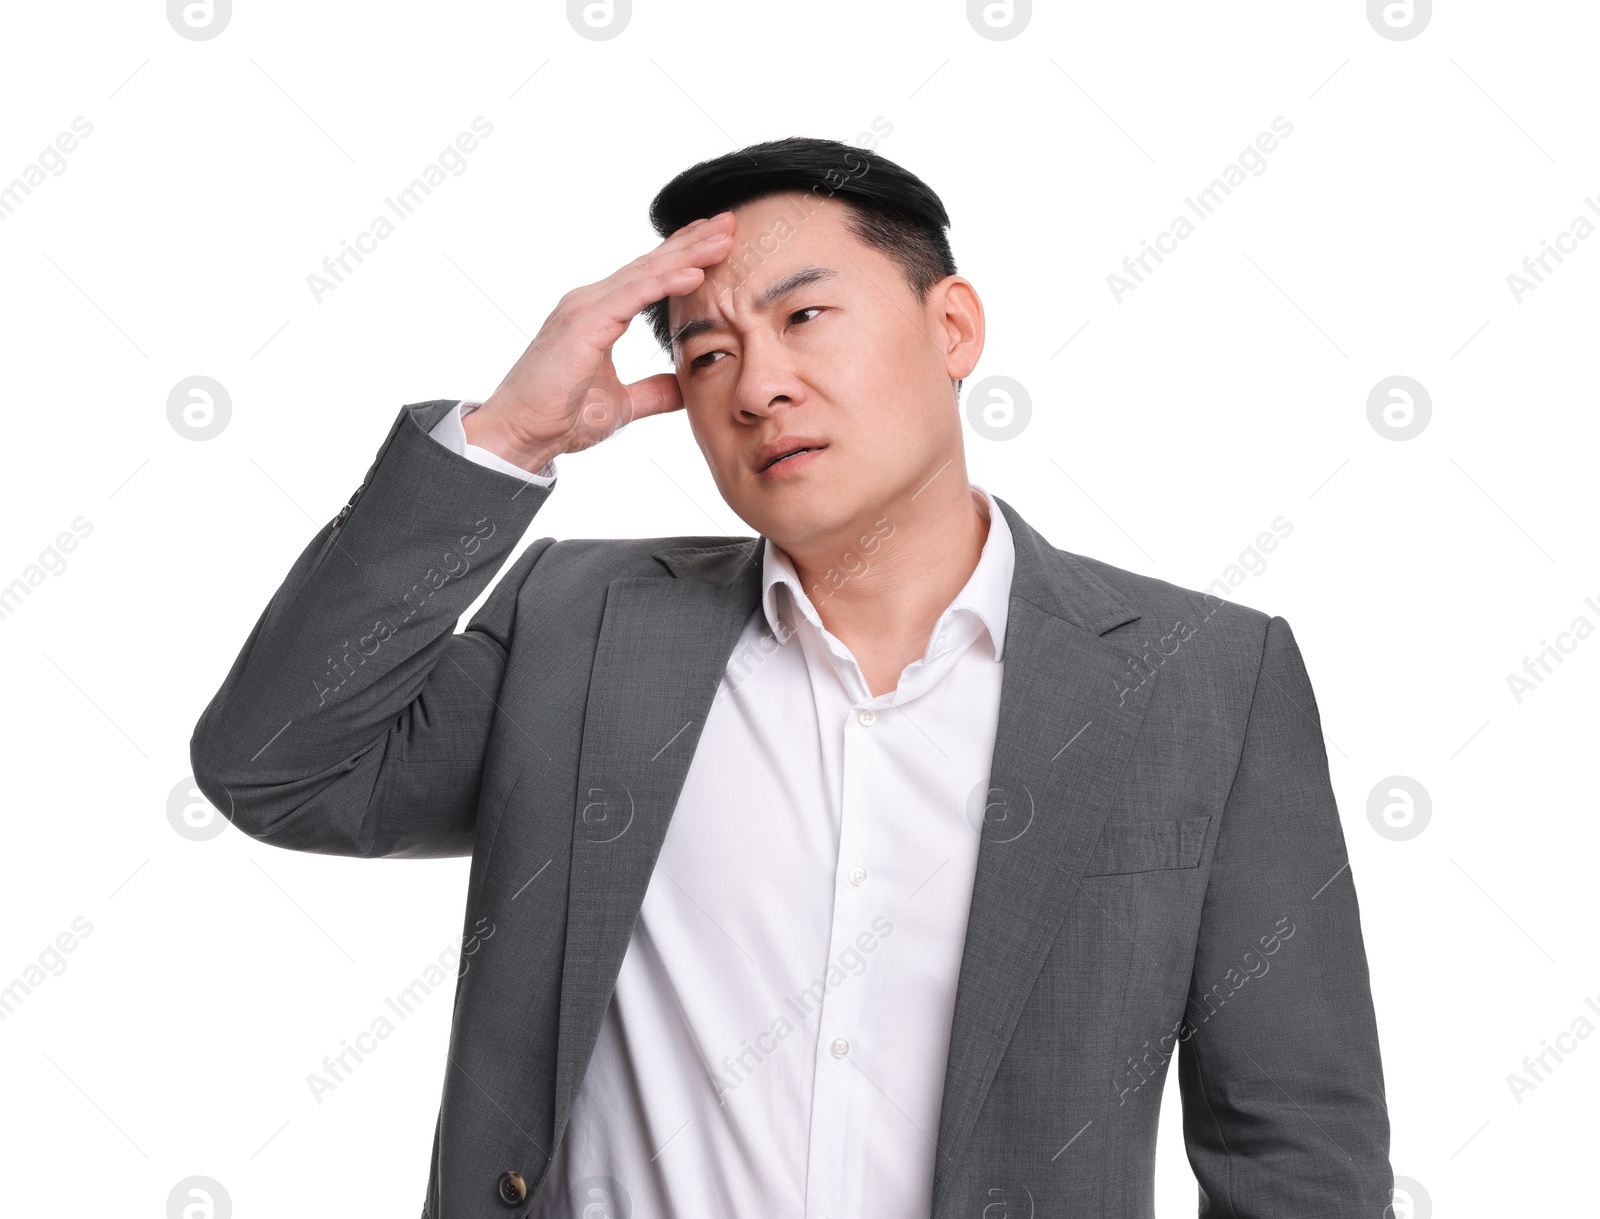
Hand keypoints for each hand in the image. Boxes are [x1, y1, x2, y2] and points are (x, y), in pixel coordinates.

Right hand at [464, 211, 735, 470]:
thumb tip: (684, 389)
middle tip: (729, 221)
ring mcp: (584, 308)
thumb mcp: (622, 405)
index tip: (717, 241)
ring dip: (687, 253)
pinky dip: (664, 282)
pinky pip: (632, 296)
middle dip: (692, 242)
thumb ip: (653, 392)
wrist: (520, 434)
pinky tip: (695, 272)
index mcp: (598, 314)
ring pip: (645, 273)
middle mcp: (590, 302)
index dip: (683, 256)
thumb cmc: (559, 418)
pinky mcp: (583, 324)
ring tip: (723, 236)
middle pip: (650, 264)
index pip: (648, 277)